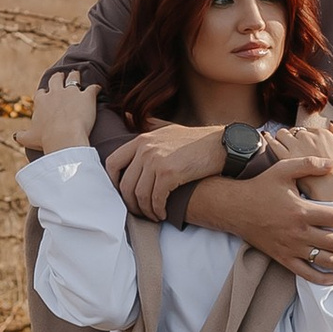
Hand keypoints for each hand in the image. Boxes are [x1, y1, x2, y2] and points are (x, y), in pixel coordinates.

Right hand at [26, 75, 97, 155]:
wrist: (64, 137)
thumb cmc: (46, 139)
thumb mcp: (29, 139)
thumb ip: (21, 136)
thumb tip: (15, 137)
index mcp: (42, 101)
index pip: (42, 93)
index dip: (44, 93)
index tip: (46, 94)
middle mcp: (55, 93)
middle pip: (56, 79)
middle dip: (58, 77)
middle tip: (60, 76)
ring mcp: (72, 93)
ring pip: (73, 78)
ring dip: (75, 76)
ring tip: (77, 74)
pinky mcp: (87, 96)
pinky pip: (92, 88)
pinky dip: (96, 88)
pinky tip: (98, 88)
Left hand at [103, 121, 225, 216]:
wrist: (221, 145)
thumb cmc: (195, 141)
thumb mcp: (168, 127)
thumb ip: (148, 124)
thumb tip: (128, 116)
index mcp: (141, 139)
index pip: (112, 163)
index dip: (113, 183)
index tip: (122, 195)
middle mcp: (145, 149)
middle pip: (125, 184)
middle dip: (131, 203)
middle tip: (140, 212)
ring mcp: (156, 160)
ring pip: (140, 195)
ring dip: (146, 210)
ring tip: (153, 215)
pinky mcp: (169, 173)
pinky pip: (155, 199)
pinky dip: (157, 210)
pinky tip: (163, 213)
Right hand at [209, 160, 332, 283]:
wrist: (234, 208)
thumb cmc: (261, 186)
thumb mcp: (283, 169)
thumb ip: (309, 164)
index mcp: (302, 211)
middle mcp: (298, 232)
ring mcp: (291, 248)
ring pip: (326, 261)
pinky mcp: (283, 259)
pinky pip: (306, 274)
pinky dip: (324, 279)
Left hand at [263, 119, 332, 204]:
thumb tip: (331, 125)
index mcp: (323, 133)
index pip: (309, 129)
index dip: (306, 138)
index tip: (304, 146)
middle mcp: (308, 136)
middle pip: (296, 131)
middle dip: (294, 138)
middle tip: (293, 148)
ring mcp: (296, 146)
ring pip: (283, 134)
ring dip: (282, 138)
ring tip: (282, 147)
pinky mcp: (285, 157)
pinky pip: (273, 143)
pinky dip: (270, 141)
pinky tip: (269, 142)